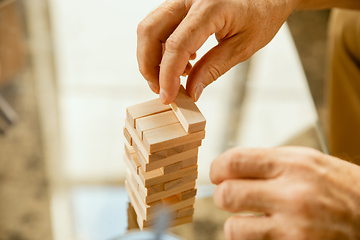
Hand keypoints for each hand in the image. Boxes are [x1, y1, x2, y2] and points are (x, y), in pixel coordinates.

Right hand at [137, 0, 299, 103]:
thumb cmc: (263, 13)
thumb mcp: (244, 46)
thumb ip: (214, 67)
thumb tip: (191, 91)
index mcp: (210, 6)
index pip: (176, 45)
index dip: (167, 75)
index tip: (167, 97)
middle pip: (150, 31)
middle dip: (148, 66)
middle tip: (161, 90)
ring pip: (150, 27)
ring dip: (153, 57)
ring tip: (174, 78)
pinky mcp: (181, 2)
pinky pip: (160, 24)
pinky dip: (162, 47)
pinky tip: (182, 62)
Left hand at [210, 147, 359, 239]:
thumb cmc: (340, 187)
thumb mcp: (308, 162)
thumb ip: (269, 164)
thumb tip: (229, 168)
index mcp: (294, 165)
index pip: (235, 161)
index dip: (217, 168)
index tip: (217, 174)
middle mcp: (293, 195)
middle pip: (227, 195)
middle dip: (224, 196)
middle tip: (233, 198)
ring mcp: (295, 229)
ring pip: (234, 228)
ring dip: (237, 224)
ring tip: (253, 220)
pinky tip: (269, 233)